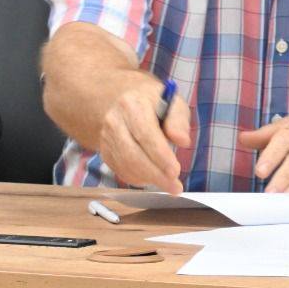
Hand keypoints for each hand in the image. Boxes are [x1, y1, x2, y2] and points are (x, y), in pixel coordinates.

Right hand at [95, 75, 190, 193]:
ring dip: (148, 179)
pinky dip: (138, 179)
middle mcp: (114, 121)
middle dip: (155, 174)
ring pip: (125, 165)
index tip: (175, 171)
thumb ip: (178, 121)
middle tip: (175, 186)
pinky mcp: (105, 152)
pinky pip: (120, 171)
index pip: (145, 133)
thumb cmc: (155, 104)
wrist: (127, 101)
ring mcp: (106, 138)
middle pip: (132, 153)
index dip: (160, 155)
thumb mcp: (173, 103)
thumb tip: (183, 141)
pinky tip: (153, 179)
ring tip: (169, 185)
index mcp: (132, 105)